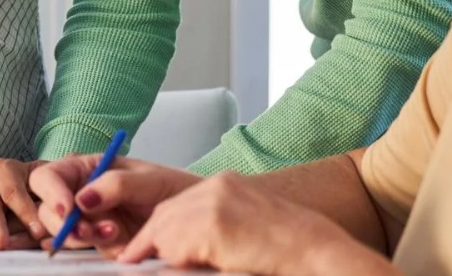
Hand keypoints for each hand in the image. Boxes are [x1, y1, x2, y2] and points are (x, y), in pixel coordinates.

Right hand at [29, 156, 200, 256]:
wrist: (196, 218)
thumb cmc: (175, 189)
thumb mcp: (150, 179)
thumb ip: (116, 184)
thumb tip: (82, 198)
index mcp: (88, 168)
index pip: (50, 176)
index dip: (51, 191)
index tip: (67, 207)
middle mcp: (83, 194)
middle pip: (48, 210)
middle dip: (63, 223)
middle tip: (86, 230)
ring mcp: (90, 220)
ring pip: (63, 234)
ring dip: (83, 237)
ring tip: (113, 231)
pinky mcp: (102, 242)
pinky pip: (87, 250)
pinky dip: (101, 248)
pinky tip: (121, 240)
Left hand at [115, 172, 387, 274]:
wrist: (317, 253)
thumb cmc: (290, 250)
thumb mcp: (245, 230)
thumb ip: (213, 232)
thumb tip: (178, 252)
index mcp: (226, 184)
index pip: (178, 204)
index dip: (158, 230)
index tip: (140, 250)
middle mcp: (217, 186)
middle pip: (165, 212)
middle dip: (150, 241)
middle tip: (134, 261)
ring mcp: (214, 202)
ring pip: (164, 228)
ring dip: (157, 252)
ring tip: (149, 267)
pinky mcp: (213, 224)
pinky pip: (174, 244)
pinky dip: (167, 259)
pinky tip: (169, 268)